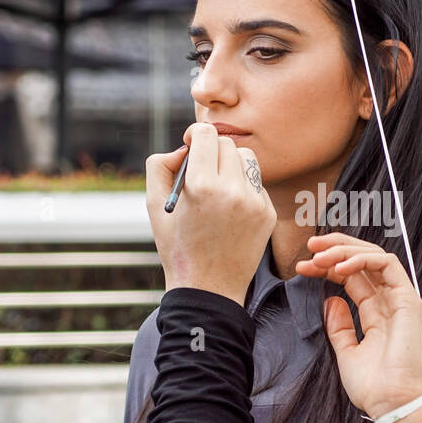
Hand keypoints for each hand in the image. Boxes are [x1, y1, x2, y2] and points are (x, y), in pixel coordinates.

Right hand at [145, 122, 275, 307]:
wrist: (208, 288)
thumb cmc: (177, 246)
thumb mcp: (153, 205)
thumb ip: (160, 165)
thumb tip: (184, 149)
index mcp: (202, 187)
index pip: (206, 134)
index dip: (195, 135)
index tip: (190, 145)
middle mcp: (233, 192)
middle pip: (227, 144)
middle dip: (212, 151)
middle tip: (201, 170)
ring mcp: (255, 203)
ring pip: (247, 159)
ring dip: (231, 165)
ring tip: (217, 187)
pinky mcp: (267, 213)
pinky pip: (257, 183)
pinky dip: (243, 188)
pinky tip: (230, 209)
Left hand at [295, 233, 421, 421]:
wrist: (390, 403)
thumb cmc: (373, 386)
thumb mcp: (346, 351)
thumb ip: (339, 326)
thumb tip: (330, 301)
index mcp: (376, 312)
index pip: (352, 276)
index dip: (327, 267)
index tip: (303, 267)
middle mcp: (388, 301)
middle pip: (363, 261)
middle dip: (336, 248)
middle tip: (310, 246)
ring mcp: (399, 298)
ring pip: (375, 256)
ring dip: (345, 251)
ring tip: (320, 256)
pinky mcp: (407, 299)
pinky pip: (387, 264)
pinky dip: (362, 259)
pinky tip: (340, 267)